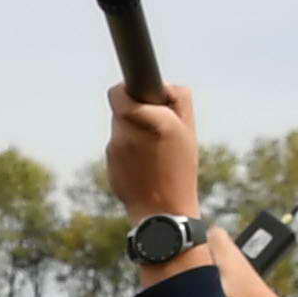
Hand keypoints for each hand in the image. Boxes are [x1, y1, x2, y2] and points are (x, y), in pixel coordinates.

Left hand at [104, 79, 202, 222]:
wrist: (162, 211)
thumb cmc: (180, 169)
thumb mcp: (188, 132)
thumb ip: (179, 100)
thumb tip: (163, 85)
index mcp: (154, 120)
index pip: (118, 93)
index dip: (124, 90)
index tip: (134, 94)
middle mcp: (129, 132)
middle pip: (120, 110)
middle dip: (135, 113)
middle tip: (153, 127)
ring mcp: (115, 149)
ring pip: (119, 129)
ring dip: (131, 132)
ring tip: (151, 152)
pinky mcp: (109, 163)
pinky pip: (117, 148)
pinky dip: (127, 151)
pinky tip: (142, 166)